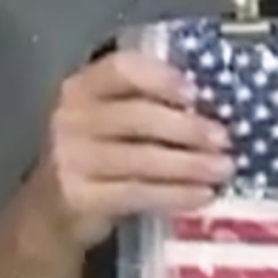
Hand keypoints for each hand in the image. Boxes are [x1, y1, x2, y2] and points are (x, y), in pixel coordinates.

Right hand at [36, 48, 233, 247]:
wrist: (53, 208)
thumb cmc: (99, 153)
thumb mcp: (111, 118)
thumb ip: (149, 104)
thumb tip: (215, 106)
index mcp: (83, 86)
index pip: (122, 69)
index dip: (161, 79)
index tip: (197, 94)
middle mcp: (72, 117)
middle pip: (137, 116)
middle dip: (187, 128)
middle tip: (225, 139)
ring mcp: (71, 158)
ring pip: (141, 158)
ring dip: (189, 164)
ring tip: (224, 168)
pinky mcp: (80, 196)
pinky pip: (137, 193)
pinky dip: (175, 194)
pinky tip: (202, 194)